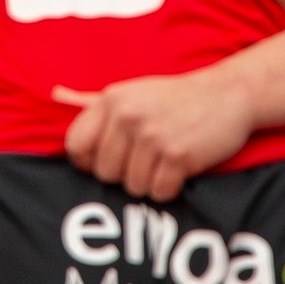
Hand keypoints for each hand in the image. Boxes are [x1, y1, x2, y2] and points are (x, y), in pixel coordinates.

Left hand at [59, 67, 255, 201]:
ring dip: (150, 182)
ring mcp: (152, 135)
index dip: (89, 163)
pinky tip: (181, 167)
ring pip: (132, 187)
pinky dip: (170, 188)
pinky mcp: (178, 154)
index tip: (109, 162)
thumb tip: (55, 94)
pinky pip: (159, 192)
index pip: (75, 146)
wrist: (229, 94)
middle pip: (104, 173)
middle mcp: (127, 116)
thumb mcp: (132, 91)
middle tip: (147, 158)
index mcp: (111, 100)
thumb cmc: (175, 98)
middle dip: (125, 174)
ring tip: (166, 159)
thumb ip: (92, 100)